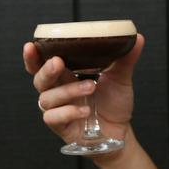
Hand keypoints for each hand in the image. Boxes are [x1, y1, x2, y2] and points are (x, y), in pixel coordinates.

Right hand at [23, 34, 144, 151]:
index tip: (31, 45)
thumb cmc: (114, 103)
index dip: (34, 56)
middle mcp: (59, 91)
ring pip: (48, 98)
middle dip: (46, 69)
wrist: (121, 131)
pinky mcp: (61, 126)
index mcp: (68, 75)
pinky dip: (68, 112)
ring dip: (68, 90)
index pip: (43, 64)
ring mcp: (59, 109)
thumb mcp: (121, 78)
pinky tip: (84, 110)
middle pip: (40, 79)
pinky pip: (53, 118)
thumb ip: (126, 59)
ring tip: (91, 86)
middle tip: (59, 63)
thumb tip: (137, 37)